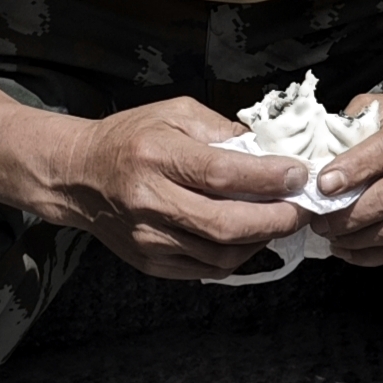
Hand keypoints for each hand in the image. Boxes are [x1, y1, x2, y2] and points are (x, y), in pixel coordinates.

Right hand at [49, 98, 308, 280]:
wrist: (78, 176)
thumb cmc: (132, 137)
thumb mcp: (176, 113)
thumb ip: (223, 131)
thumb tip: (270, 151)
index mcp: (157, 156)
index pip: (223, 175)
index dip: (269, 179)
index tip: (300, 175)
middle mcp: (151, 201)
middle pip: (227, 224)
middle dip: (278, 219)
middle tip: (304, 208)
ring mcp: (149, 238)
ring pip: (221, 254)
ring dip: (262, 240)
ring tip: (281, 221)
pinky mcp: (150, 262)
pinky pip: (207, 269)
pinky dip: (238, 256)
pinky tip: (251, 237)